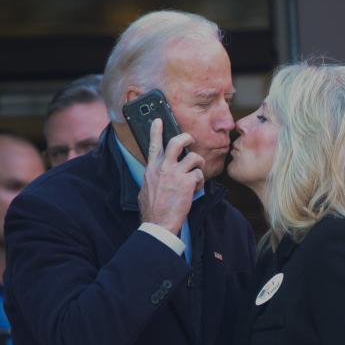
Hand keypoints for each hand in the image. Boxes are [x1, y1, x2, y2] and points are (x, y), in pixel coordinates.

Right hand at [138, 118, 204, 234]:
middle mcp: (163, 167)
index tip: (158, 120)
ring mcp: (176, 174)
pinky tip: (195, 190)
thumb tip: (155, 176)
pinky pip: (199, 175)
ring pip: (193, 157)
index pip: (153, 145)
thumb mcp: (145, 189)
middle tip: (190, 140)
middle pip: (176, 142)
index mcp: (151, 169)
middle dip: (186, 138)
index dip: (156, 131)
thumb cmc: (152, 210)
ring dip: (198, 164)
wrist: (158, 223)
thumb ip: (152, 178)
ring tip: (196, 173)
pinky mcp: (187, 182)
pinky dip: (199, 183)